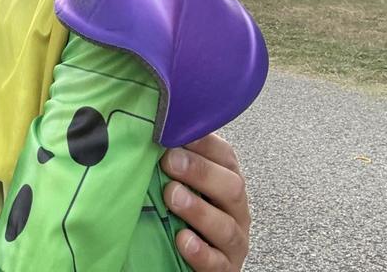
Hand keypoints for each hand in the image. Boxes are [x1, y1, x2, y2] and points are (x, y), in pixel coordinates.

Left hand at [161, 134, 248, 271]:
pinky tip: (183, 239)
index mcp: (228, 182)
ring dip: (199, 209)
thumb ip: (175, 160)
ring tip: (172, 197)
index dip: (203, 143)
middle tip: (170, 162)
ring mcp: (233, 242)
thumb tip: (151, 129)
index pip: (226, 156)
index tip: (175, 133)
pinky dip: (201, 251)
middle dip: (201, 172)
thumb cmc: (184, 213)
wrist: (192, 259)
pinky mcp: (224, 269)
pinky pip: (217, 262)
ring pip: (226, 226)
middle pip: (232, 187)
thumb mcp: (182, 183)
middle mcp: (236, 210)